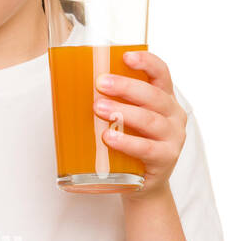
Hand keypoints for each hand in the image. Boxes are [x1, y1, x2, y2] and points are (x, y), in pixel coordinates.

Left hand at [93, 50, 186, 198]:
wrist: (144, 184)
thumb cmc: (131, 142)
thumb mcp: (126, 118)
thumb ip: (111, 101)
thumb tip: (67, 84)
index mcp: (164, 98)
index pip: (161, 73)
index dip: (146, 61)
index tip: (125, 56)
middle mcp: (174, 116)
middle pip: (153, 96)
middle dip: (126, 87)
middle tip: (101, 83)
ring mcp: (172, 139)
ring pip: (150, 121)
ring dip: (124, 113)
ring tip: (99, 108)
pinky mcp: (165, 160)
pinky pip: (147, 149)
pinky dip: (127, 143)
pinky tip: (109, 138)